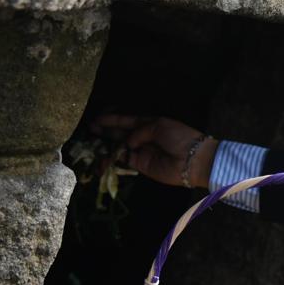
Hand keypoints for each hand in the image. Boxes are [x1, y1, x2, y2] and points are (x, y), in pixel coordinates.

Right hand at [90, 114, 217, 187]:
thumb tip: (127, 143)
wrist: (193, 160)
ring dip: (106, 145)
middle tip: (90, 130)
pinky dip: (113, 159)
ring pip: (119, 147)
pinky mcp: (140, 165)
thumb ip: (139, 131)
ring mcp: (141, 151)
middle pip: (120, 133)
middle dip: (105, 131)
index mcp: (148, 123)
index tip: (96, 119)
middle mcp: (142, 137)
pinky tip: (103, 157)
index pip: (126, 120)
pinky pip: (123, 161)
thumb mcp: (158, 126)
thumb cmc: (179, 137)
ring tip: (92, 143)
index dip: (111, 119)